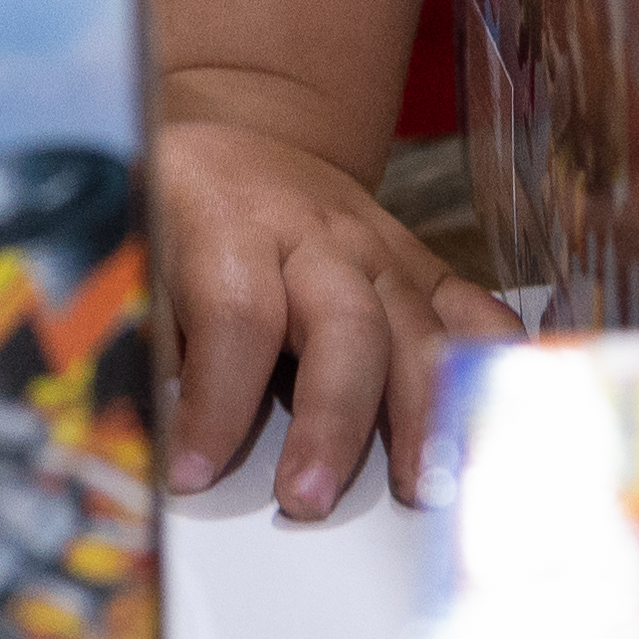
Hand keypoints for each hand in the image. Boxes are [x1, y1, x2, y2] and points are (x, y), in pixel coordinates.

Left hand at [153, 107, 518, 523]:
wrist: (245, 139)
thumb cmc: (181, 208)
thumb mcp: (138, 248)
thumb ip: (145, 332)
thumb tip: (134, 430)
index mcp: (230, 225)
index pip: (234, 315)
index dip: (216, 401)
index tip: (192, 472)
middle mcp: (317, 237)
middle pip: (343, 325)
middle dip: (332, 421)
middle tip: (308, 500)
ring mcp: (381, 252)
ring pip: (417, 329)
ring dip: (422, 415)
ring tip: (419, 489)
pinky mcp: (422, 269)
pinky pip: (473, 313)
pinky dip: (497, 366)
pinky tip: (504, 418)